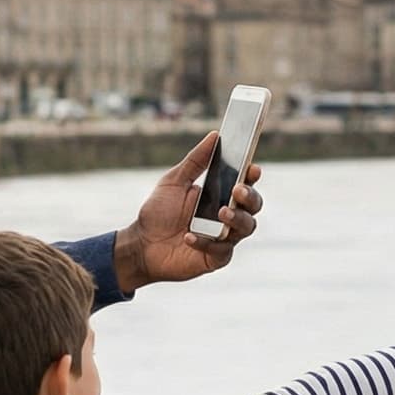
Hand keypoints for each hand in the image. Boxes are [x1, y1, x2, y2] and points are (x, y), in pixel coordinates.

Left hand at [112, 131, 264, 289]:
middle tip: (237, 190)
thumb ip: (196, 161)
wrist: (141, 244)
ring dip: (236, 219)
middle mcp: (227, 216)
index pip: (245, 183)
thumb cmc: (158, 212)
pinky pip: (221, 251)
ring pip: (246, 228)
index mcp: (220, 195)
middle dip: (250, 197)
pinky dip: (207, 243)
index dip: (252, 176)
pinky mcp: (215, 258)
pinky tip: (189, 236)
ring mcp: (224, 237)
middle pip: (253, 206)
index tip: (253, 168)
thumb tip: (215, 136)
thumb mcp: (174, 181)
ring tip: (221, 213)